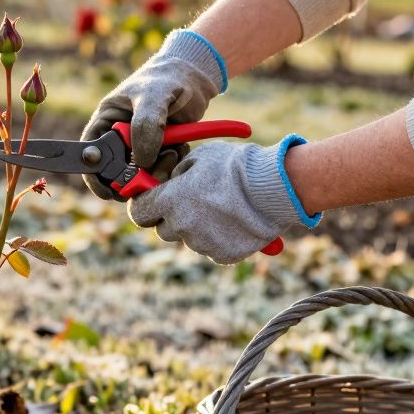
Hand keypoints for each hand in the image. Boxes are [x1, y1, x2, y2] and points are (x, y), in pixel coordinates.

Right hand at [80, 31, 226, 199]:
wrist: (195, 78)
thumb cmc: (168, 78)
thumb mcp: (154, 95)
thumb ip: (146, 125)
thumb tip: (142, 162)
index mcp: (106, 121)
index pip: (91, 154)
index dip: (95, 176)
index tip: (110, 191)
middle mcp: (119, 138)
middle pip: (116, 172)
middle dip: (134, 177)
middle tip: (155, 168)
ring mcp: (140, 147)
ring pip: (140, 176)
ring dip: (158, 171)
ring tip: (174, 150)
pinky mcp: (160, 153)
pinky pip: (160, 172)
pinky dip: (171, 167)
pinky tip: (181, 147)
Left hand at [128, 137, 320, 264]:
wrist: (274, 188)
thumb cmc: (236, 167)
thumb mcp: (200, 157)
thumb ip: (178, 173)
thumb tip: (171, 182)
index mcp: (170, 200)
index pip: (139, 213)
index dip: (144, 206)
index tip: (151, 201)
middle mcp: (181, 226)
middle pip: (163, 230)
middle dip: (172, 218)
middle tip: (192, 203)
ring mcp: (202, 244)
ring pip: (189, 239)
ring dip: (198, 227)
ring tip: (222, 208)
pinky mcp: (222, 256)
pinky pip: (211, 248)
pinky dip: (219, 238)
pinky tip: (234, 221)